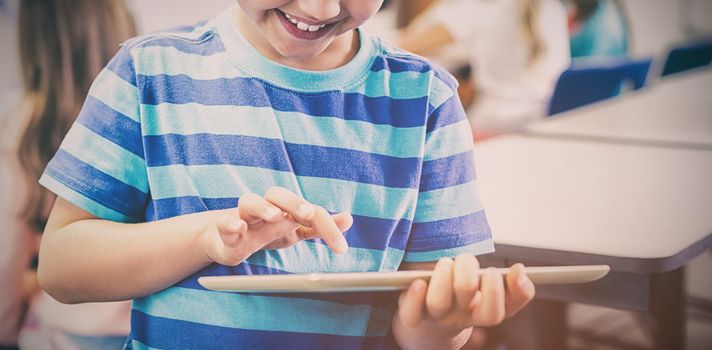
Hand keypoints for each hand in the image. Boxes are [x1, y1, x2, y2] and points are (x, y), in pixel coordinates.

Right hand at [201, 187, 352, 265]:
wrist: (227, 236)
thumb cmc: (265, 230)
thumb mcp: (295, 230)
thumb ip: (318, 227)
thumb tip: (348, 219)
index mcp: (286, 210)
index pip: (310, 211)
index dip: (328, 227)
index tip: (341, 249)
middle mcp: (266, 209)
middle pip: (279, 195)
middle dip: (294, 203)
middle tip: (306, 214)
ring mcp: (244, 217)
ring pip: (249, 201)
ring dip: (263, 207)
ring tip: (273, 216)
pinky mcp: (225, 229)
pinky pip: (225, 222)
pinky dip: (230, 224)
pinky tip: (238, 229)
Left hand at [393, 254, 534, 347]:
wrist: (430, 323)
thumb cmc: (463, 298)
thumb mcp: (489, 292)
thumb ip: (511, 284)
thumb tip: (520, 270)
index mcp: (481, 313)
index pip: (497, 312)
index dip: (498, 291)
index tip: (496, 270)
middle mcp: (460, 317)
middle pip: (467, 298)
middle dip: (468, 274)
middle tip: (466, 260)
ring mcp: (435, 316)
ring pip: (439, 303)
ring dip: (443, 277)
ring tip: (445, 263)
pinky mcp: (412, 315)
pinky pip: (411, 313)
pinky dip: (414, 297)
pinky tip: (419, 283)